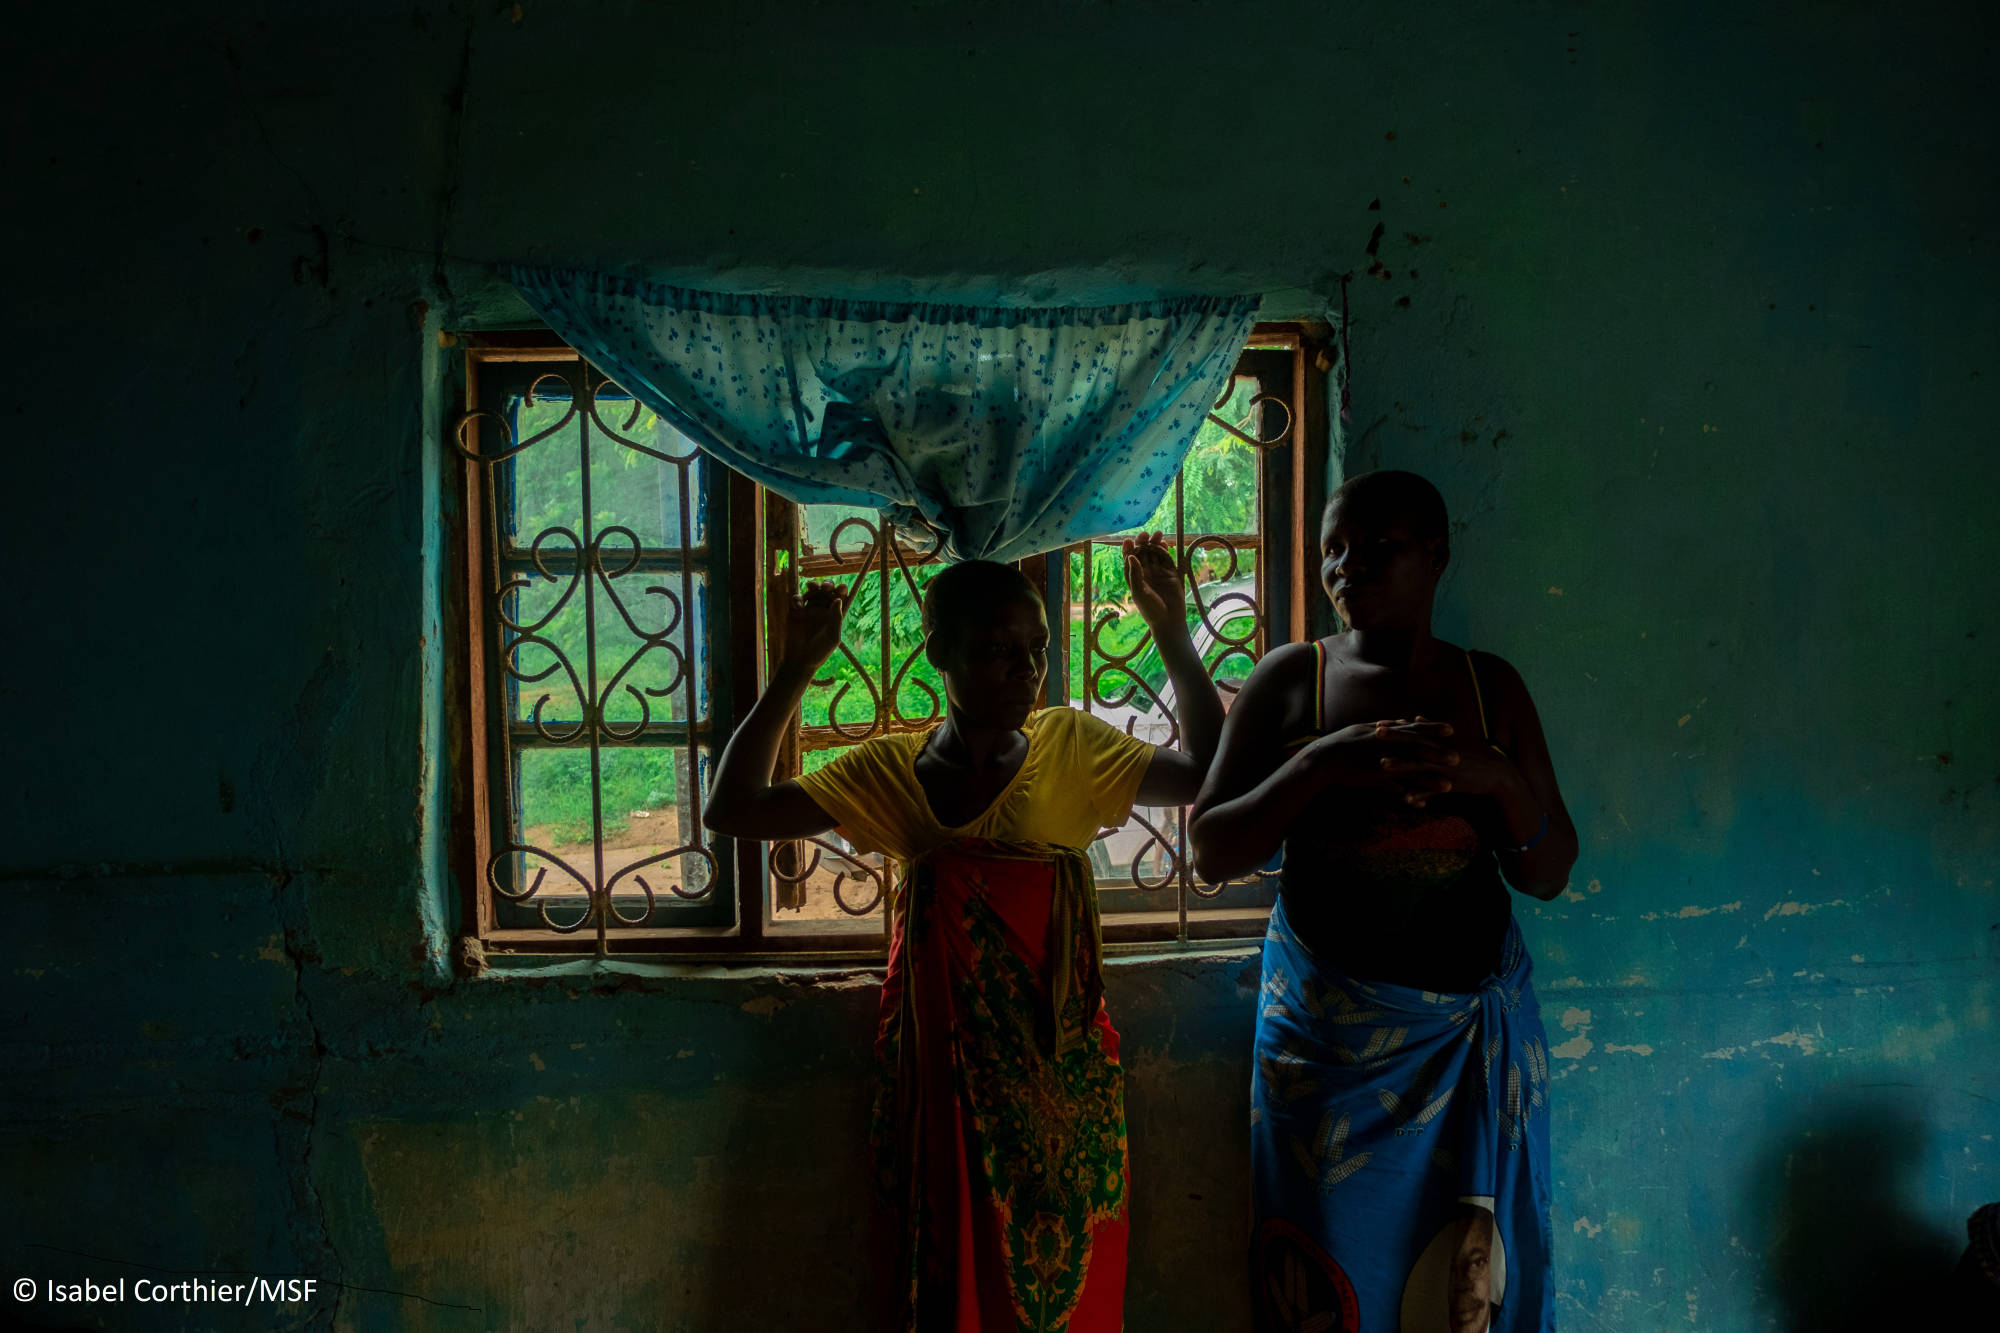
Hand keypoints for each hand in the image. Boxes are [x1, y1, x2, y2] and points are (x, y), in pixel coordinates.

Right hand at [780, 581, 851, 669]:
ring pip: (812, 591)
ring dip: (813, 585)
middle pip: (827, 591)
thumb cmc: (820, 652)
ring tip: (812, 586)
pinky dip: (798, 598)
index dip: (841, 590)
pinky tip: (799, 606)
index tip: (842, 588)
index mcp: (834, 615)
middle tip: (826, 587)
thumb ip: (836, 618)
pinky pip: (797, 598)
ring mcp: (809, 610)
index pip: (840, 598)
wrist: (800, 660)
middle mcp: (823, 610)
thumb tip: (838, 599)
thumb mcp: (832, 637)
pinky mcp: (795, 612)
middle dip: (827, 585)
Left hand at [1122, 532, 1186, 633]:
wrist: (1169, 620)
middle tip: (1145, 534)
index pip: (1129, 560)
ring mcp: (1158, 572)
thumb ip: (1135, 574)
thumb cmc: (1150, 609)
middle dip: (1143, 543)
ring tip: (1157, 534)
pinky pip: (1167, 559)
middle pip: (1143, 553)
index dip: (1128, 549)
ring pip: (1155, 554)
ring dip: (1155, 544)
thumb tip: (1131, 557)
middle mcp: (1146, 573)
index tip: (1128, 541)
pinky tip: (1164, 544)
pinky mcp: (1171, 573)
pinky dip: (1165, 551)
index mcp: (1134, 577)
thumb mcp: (1139, 592)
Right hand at [1306, 716, 1460, 804]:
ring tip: (1448, 786)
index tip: (1451, 729)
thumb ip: (1387, 725)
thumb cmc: (1343, 741)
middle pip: (1419, 750)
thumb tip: (1402, 720)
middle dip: (1439, 754)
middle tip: (1459, 758)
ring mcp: (1383, 763)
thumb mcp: (1365, 728)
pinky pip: (1396, 789)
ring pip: (1411, 773)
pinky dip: (1410, 796)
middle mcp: (1388, 747)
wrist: (1324, 759)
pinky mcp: (1376, 779)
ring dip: (1430, 780)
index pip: (1415, 729)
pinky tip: (1423, 804)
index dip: (1434, 729)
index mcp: (1386, 733)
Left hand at [1374, 720, 1521, 806]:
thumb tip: (1415, 716)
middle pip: (1414, 744)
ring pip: (1420, 767)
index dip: (1397, 728)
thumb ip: (1432, 728)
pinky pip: (1432, 791)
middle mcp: (1442, 752)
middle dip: (1395, 739)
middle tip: (1375, 733)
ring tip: (1383, 764)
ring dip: (1401, 766)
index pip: (1415, 732)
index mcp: (1441, 741)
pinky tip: (1405, 799)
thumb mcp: (1454, 738)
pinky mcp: (1452, 785)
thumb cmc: (1475, 753)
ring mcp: (1446, 769)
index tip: (1378, 723)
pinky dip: (1420, 795)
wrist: (1498, 773)